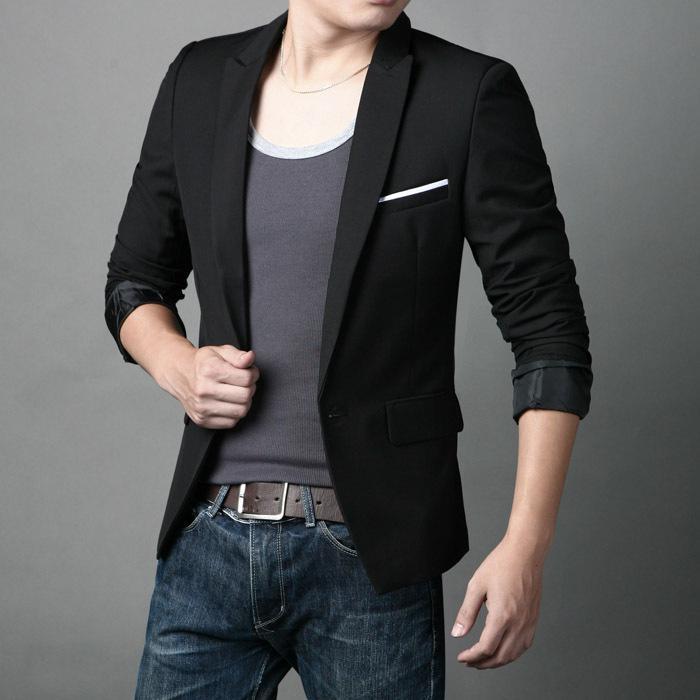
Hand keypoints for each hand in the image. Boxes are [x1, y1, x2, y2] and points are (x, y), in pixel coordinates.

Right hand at [178, 344, 259, 428]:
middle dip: (250, 388)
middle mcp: (204, 390)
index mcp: (210, 370)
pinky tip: (229, 403)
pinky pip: (231, 422)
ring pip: (241, 411)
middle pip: (245, 395)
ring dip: (244, 402)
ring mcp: (202, 407)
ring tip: (237, 393)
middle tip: (243, 383)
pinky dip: (234, 413)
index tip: (249, 372)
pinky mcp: (203, 420)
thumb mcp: (220, 351)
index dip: (253, 373)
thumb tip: (250, 358)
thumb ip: (238, 355)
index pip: (246, 378)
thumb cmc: (202, 363)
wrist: (180, 375)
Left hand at [451, 535, 543, 668]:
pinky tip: (502, 650)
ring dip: (497, 661)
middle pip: (500, 656)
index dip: (472, 656)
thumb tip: (457, 633)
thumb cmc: (501, 564)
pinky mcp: (533, 619)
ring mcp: (528, 622)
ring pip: (514, 654)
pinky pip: (523, 645)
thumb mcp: (476, 586)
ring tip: (483, 660)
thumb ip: (466, 612)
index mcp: (502, 615)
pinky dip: (511, 654)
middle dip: (483, 663)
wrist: (525, 553)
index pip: (486, 648)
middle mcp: (518, 623)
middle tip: (469, 662)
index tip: (462, 657)